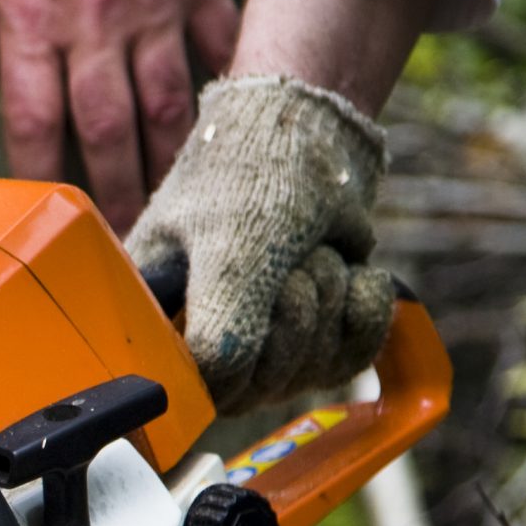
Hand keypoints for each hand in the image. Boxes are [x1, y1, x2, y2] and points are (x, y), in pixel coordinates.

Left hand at [0, 0, 238, 233]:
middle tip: (127, 248)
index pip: (33, 121)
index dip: (39, 175)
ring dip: (172, 164)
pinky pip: (221, 45)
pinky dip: (230, 89)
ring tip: (179, 214)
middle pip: (106, 129)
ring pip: (167, 102)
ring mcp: (153, 4)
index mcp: (32, 24)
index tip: (47, 222)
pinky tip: (237, 133)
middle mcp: (94, 24)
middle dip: (116, 194)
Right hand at [126, 75, 392, 413]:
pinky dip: (365, 306)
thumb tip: (219, 382)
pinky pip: (354, 358)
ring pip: (312, 370)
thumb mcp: (234, 246)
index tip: (249, 288)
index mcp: (160, 327)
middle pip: (264, 383)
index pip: (202, 388)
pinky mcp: (314, 345)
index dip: (240, 352)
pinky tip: (353, 269)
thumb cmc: (248, 178)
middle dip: (296, 307)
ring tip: (312, 249)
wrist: (308, 137)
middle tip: (286, 252)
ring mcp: (262, 353)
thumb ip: (221, 324)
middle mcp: (204, 350)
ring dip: (331, 296)